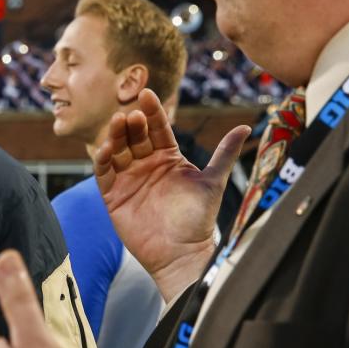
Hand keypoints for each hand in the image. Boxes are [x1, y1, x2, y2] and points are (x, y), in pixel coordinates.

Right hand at [94, 89, 249, 301]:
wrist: (181, 253)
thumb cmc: (198, 219)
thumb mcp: (213, 181)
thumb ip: (225, 153)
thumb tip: (246, 127)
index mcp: (169, 158)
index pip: (158, 129)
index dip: (152, 112)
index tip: (148, 95)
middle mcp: (146, 165)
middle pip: (135, 137)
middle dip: (132, 123)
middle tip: (131, 114)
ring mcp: (129, 179)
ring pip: (118, 150)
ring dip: (116, 136)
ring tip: (118, 124)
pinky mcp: (113, 196)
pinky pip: (104, 173)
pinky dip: (103, 160)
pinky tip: (106, 149)